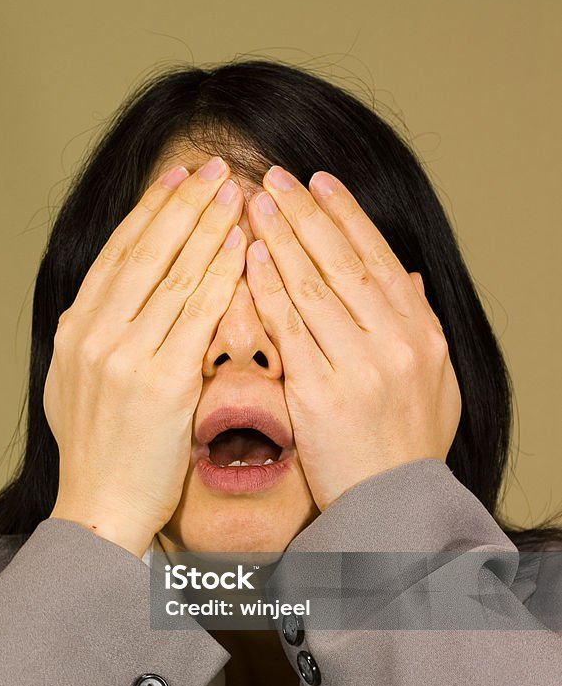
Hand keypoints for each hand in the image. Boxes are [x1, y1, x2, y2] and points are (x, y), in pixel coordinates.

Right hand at [44, 156, 246, 556]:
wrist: (98, 509)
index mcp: (74, 330)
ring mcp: (124, 354)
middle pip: (145, 251)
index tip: (176, 179)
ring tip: (236, 191)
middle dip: (183, 203)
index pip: (117, 254)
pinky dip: (221, 274)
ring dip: (208, 226)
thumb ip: (91, 340)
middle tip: (213, 165)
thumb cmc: (98, 454)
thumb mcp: (73, 386)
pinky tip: (242, 246)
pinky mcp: (160, 380)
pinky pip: (198, 314)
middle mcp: (93, 333)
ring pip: (174, 273)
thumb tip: (104, 305)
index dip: (149, 211)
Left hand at [245, 166, 461, 511]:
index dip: (346, 215)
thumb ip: (419, 328)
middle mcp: (398, 343)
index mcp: (423, 334)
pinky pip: (290, 330)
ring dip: (280, 239)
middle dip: (305, 214)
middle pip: (343, 262)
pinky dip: (268, 289)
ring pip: (314, 286)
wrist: (391, 508)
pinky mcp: (322, 394)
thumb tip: (407, 280)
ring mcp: (361, 367)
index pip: (378, 258)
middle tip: (273, 177)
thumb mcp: (436, 385)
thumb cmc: (406, 447)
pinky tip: (248, 258)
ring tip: (252, 204)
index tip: (318, 181)